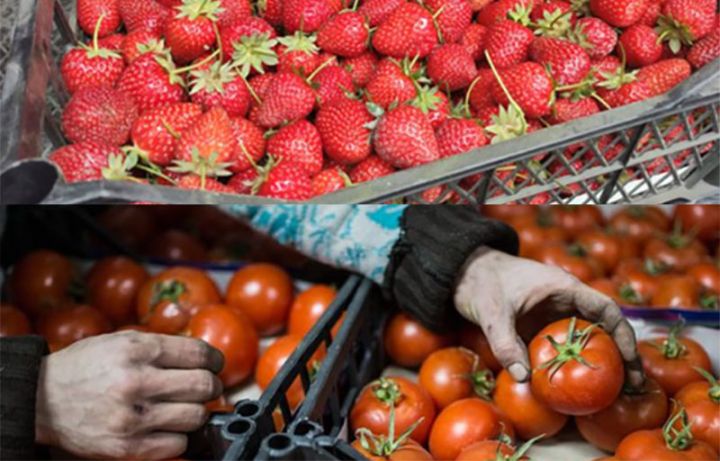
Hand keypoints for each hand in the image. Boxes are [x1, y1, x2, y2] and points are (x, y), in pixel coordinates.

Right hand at [35, 331, 224, 459]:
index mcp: (137, 350)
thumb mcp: (121, 341)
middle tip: (205, 387)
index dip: (215, 360)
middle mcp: (136, 381)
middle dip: (211, 386)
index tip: (215, 364)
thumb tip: (203, 357)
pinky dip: (180, 437)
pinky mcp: (126, 447)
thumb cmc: (85, 367)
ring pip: (195, 416)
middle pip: (204, 386)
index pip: (199, 354)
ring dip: (196, 412)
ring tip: (185, 407)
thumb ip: (161, 347)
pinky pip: (177, 444)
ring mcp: (132, 417)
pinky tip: (168, 427)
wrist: (43, 399)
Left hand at [454, 248, 642, 386]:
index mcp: (563, 288)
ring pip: (588, 338)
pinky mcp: (542, 326)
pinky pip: (566, 346)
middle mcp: (566, 301)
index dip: (622, 333)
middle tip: (632, 386)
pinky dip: (575, 363)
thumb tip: (524, 378)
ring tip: (615, 393)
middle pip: (604, 327)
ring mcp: (555, 314)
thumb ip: (505, 343)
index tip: (630, 360)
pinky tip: (579, 386)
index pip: (605, 308)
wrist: (465, 272)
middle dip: (621, 355)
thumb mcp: (491, 312)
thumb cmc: (482, 282)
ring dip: (602, 361)